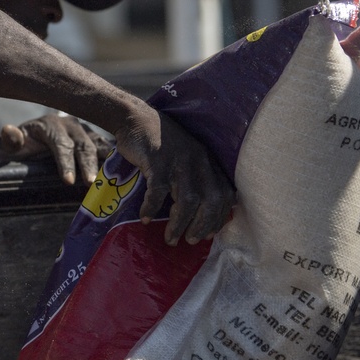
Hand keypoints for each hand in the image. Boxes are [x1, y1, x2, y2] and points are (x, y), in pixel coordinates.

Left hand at [0, 113, 112, 184]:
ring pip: (100, 145)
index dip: (65, 163)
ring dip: (106, 162)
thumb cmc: (22, 149)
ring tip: (112, 178)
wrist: (31, 143)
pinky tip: (126, 171)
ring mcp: (86, 131)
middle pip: (83, 145)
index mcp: (50, 125)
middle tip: (90, 183)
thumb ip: (11, 142)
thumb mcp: (10, 147)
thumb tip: (9, 132)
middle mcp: (71, 125)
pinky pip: (108, 148)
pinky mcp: (96, 139)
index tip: (69, 181)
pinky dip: (116, 158)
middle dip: (88, 165)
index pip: (61, 144)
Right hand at [113, 108, 234, 246]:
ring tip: (170, 238)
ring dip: (179, 224)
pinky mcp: (157, 160)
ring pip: (188, 200)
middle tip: (191, 241)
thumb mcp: (185, 158)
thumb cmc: (160, 144)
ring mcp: (178, 161)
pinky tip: (145, 218)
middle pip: (210, 200)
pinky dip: (152, 208)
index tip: (209, 234)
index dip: (219, 217)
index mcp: (207, 162)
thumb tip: (198, 213)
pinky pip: (158, 191)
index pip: (224, 194)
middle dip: (203, 225)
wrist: (135, 118)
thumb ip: (195, 178)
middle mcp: (198, 161)